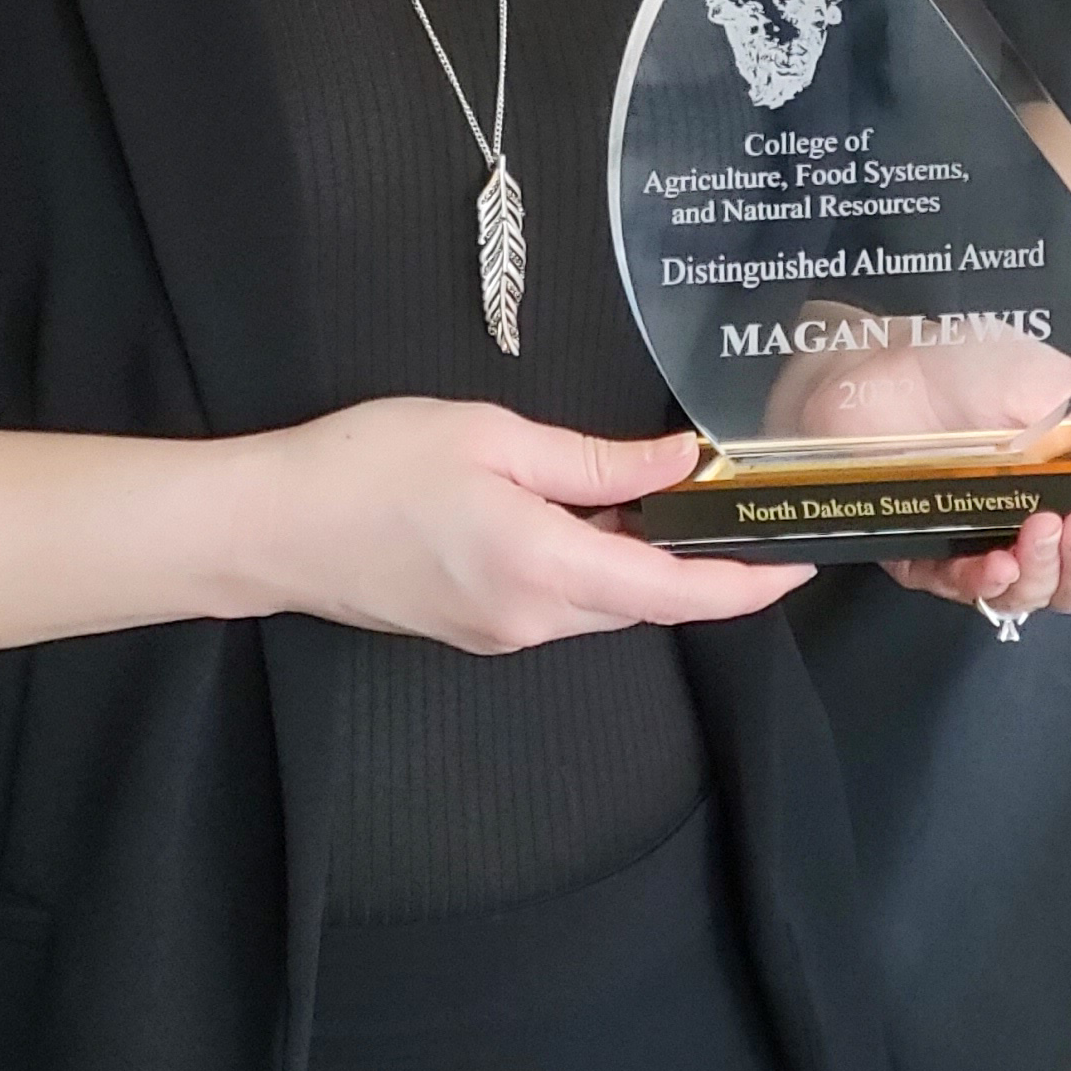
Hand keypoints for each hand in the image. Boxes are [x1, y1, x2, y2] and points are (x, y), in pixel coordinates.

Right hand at [232, 400, 811, 653]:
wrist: (272, 527)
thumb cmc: (371, 465)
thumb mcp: (494, 437)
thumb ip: (596, 458)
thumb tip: (682, 463)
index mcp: (546, 567)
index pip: (676, 593)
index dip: (746, 585)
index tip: (798, 563)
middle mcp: (534, 618)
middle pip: (646, 601)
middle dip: (703, 565)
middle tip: (744, 508)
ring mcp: (502, 632)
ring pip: (603, 600)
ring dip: (642, 558)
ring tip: (670, 494)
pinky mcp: (475, 628)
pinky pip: (560, 599)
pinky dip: (593, 561)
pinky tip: (592, 512)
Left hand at [883, 378, 1070, 623]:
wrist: (882, 355)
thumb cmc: (976, 364)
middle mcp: (1030, 525)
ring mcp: (977, 543)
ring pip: (1030, 598)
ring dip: (1047, 574)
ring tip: (1041, 527)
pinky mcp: (922, 555)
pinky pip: (961, 591)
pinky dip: (988, 585)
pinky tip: (1000, 561)